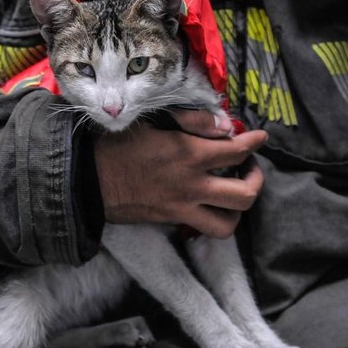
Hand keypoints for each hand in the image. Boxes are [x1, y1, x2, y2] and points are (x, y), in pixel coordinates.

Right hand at [94, 109, 265, 237]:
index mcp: (189, 154)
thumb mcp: (152, 119)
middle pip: (244, 195)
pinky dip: (214, 218)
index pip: (237, 150)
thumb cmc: (115, 143)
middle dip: (256, 180)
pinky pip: (204, 228)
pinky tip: (209, 203)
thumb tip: (223, 126)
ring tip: (234, 192)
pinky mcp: (170, 221)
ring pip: (228, 224)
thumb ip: (192, 121)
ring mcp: (182, 208)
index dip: (255, 142)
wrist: (86, 179)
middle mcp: (192, 185)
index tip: (260, 137)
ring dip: (238, 209)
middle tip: (249, 168)